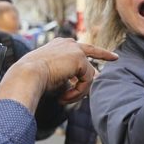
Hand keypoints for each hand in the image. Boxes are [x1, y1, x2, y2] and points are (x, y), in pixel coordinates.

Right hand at [0, 38, 117, 109]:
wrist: (27, 75)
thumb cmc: (33, 78)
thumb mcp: (53, 77)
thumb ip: (68, 78)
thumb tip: (80, 87)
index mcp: (59, 45)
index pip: (80, 48)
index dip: (95, 52)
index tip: (109, 55)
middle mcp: (68, 44)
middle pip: (92, 50)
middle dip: (104, 55)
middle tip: (116, 58)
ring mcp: (75, 50)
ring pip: (88, 75)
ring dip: (78, 91)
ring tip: (64, 99)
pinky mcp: (80, 58)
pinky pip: (88, 80)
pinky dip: (78, 92)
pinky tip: (64, 96)